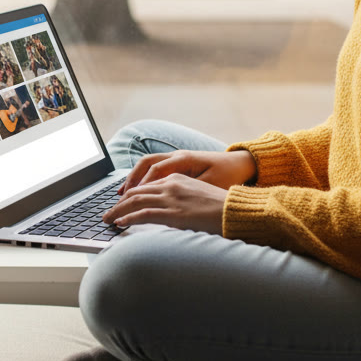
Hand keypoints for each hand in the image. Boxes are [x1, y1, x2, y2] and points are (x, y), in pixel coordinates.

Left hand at [103, 173, 227, 233]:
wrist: (235, 210)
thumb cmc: (220, 207)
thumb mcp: (197, 196)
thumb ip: (179, 199)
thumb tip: (167, 212)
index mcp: (176, 178)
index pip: (146, 186)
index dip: (130, 195)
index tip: (121, 204)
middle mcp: (171, 185)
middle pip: (136, 192)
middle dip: (119, 203)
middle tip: (107, 213)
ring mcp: (171, 198)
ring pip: (135, 201)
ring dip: (118, 211)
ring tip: (107, 219)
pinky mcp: (172, 212)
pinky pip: (143, 214)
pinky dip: (128, 218)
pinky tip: (120, 223)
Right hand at [117, 150, 256, 194]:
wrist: (241, 163)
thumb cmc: (228, 175)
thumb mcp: (211, 187)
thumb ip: (191, 194)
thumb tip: (171, 205)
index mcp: (184, 159)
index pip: (155, 171)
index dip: (141, 186)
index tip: (130, 200)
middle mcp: (177, 156)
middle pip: (146, 164)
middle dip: (130, 181)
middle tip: (119, 198)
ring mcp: (177, 158)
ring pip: (148, 164)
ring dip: (134, 178)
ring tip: (122, 194)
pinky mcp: (178, 163)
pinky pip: (155, 167)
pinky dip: (144, 178)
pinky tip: (138, 190)